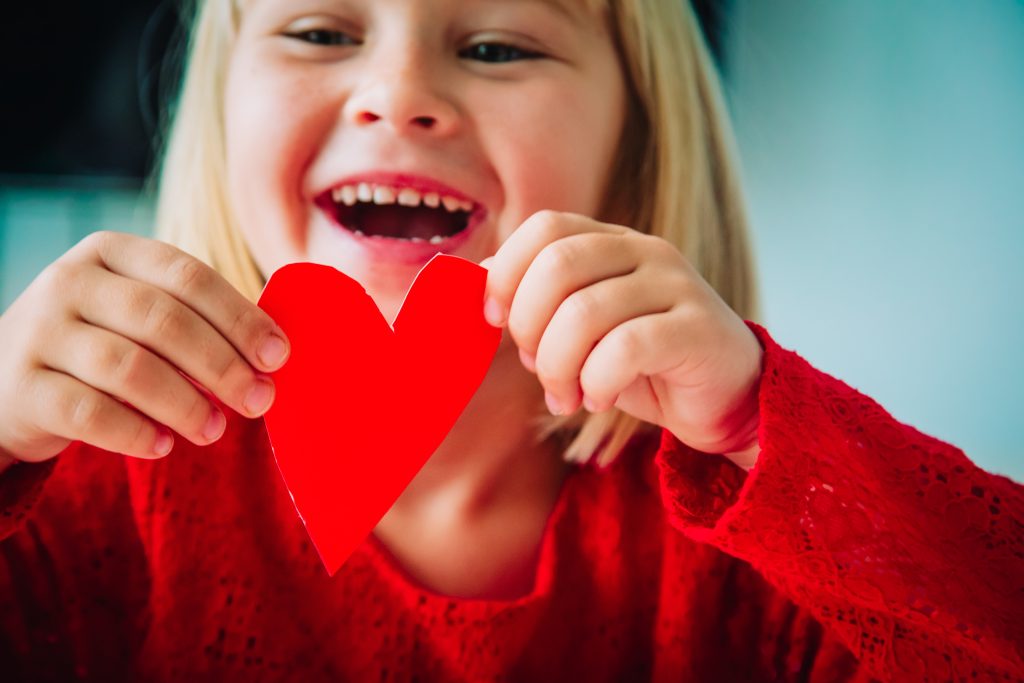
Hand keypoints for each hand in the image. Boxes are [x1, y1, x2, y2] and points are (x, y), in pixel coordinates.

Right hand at [0, 231, 289, 464]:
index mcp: (111, 252)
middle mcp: (70, 281)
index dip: (240, 317)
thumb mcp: (136, 315)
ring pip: (129, 367)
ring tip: (214, 430)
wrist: (4, 382)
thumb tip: (272, 357)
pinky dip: (135, 433)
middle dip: (222, 364)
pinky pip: (89, 413)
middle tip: (260, 400)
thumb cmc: (98, 346)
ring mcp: (39, 331)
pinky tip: (164, 446)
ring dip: (185, 404)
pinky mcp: (22, 387)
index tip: (278, 356)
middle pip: (164, 321)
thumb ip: (195, 322)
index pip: (188, 276)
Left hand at [484, 211, 761, 469]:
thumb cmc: (641, 363)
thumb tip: (473, 278)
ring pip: (585, 312)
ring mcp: (676, 285)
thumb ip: (534, 301)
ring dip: (557, 366)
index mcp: (611, 241)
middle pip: (557, 264)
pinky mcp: (697, 328)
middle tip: (534, 367)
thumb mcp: (579, 329)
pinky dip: (596, 382)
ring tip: (565, 395)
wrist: (722, 397)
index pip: (545, 227)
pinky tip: (598, 399)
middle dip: (527, 326)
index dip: (507, 271)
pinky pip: (625, 348)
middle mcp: (645, 250)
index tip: (495, 320)